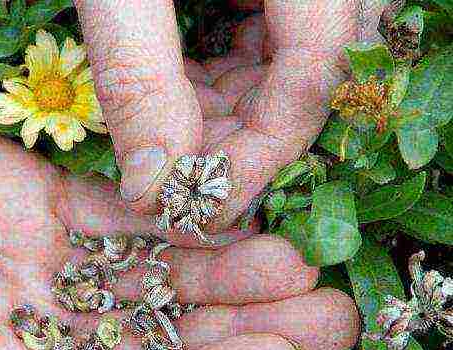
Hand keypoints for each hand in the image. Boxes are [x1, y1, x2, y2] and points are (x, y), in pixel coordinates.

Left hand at [75, 0, 386, 225]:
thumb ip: (137, 73)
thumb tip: (153, 186)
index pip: (315, 73)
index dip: (261, 155)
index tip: (201, 208)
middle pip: (307, 77)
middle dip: (240, 141)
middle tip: (180, 187)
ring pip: (288, 65)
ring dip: (228, 115)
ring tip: (171, 143)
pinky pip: (264, 37)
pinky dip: (219, 78)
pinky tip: (177, 94)